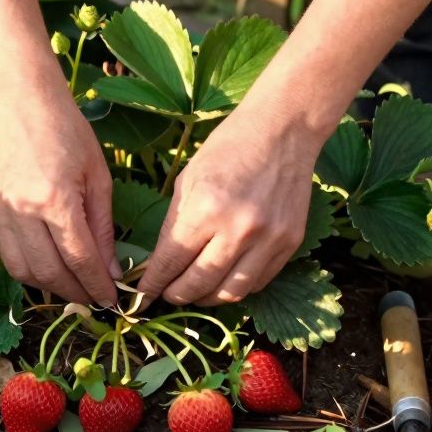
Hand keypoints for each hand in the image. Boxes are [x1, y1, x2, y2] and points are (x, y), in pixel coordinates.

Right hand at [0, 78, 119, 306]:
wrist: (19, 101)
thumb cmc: (67, 131)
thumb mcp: (97, 177)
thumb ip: (103, 228)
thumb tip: (111, 271)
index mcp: (54, 199)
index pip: (79, 259)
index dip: (97, 286)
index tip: (112, 301)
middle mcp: (21, 210)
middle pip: (48, 273)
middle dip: (75, 293)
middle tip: (94, 299)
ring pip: (22, 271)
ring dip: (49, 286)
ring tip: (72, 286)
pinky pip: (6, 255)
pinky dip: (28, 269)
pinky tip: (48, 266)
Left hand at [137, 107, 323, 306]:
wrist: (282, 131)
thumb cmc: (228, 149)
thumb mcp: (187, 181)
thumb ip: (173, 225)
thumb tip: (158, 264)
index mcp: (205, 209)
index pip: (171, 262)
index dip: (152, 284)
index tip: (141, 296)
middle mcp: (238, 230)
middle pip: (199, 285)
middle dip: (175, 296)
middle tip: (166, 295)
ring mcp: (268, 240)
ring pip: (230, 293)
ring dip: (206, 300)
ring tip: (193, 293)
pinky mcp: (290, 244)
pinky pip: (258, 282)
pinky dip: (235, 288)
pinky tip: (222, 280)